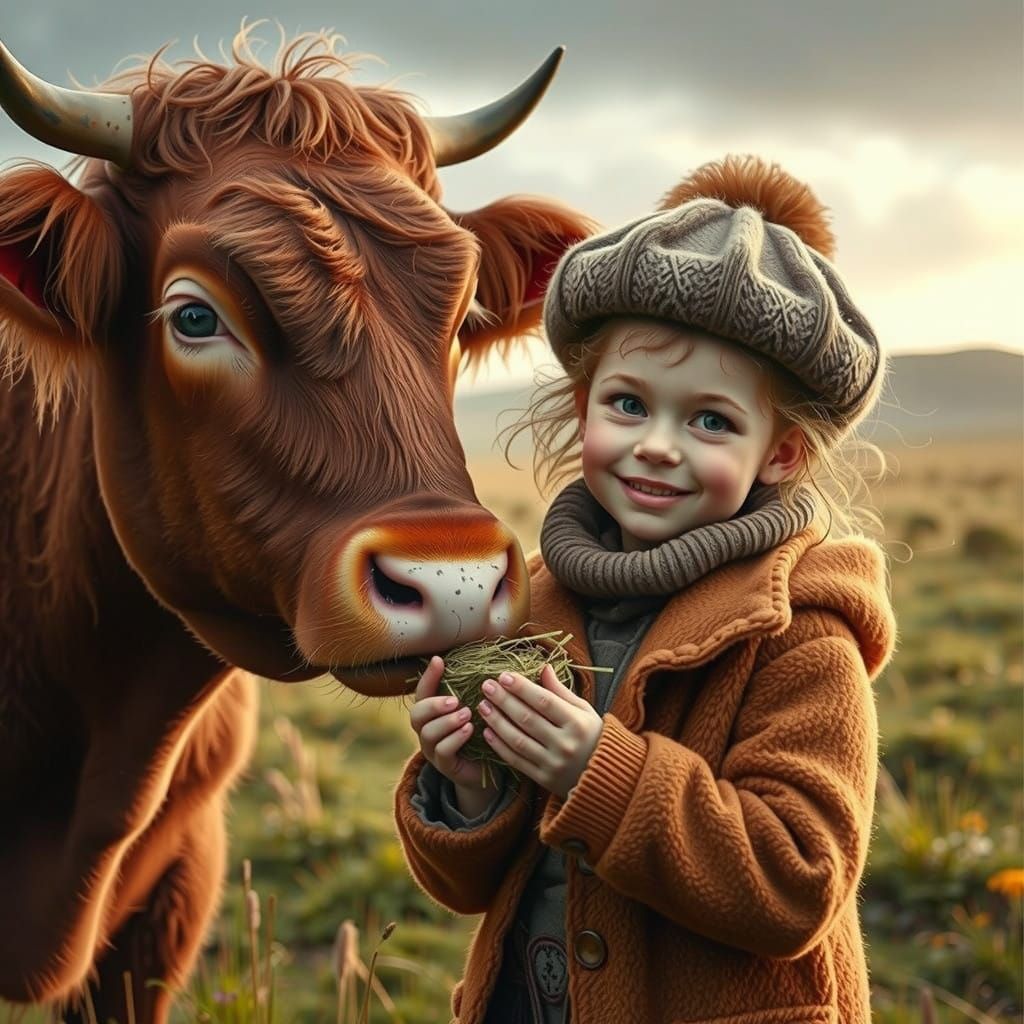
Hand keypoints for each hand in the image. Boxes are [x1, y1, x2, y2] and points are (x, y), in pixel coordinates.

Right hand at [410, 656, 492, 793]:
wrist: (486, 768)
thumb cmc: (479, 733)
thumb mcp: (475, 709)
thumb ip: (471, 690)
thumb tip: (481, 661)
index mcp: (432, 713)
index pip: (422, 692)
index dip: (428, 676)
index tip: (439, 661)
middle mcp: (427, 730)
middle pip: (417, 714)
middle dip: (434, 705)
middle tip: (455, 700)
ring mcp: (433, 750)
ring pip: (428, 733)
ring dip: (447, 722)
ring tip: (467, 715)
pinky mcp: (445, 766)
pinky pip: (442, 751)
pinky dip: (455, 739)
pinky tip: (469, 730)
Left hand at [477, 664, 602, 799]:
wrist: (605, 777)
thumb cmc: (593, 736)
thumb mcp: (584, 710)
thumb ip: (561, 691)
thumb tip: (543, 668)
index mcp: (577, 723)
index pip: (544, 702)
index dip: (522, 688)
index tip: (504, 676)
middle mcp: (565, 744)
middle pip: (527, 719)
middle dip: (504, 700)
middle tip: (487, 686)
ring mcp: (553, 764)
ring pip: (518, 740)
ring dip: (497, 721)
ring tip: (483, 706)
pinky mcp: (544, 779)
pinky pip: (516, 760)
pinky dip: (499, 746)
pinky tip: (487, 731)